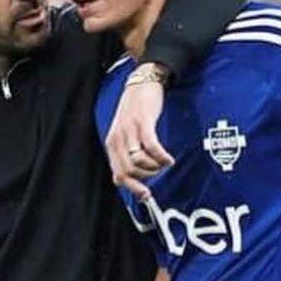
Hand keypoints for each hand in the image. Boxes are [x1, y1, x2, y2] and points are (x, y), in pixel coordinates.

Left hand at [106, 64, 173, 200]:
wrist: (142, 84)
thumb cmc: (134, 111)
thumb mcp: (123, 134)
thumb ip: (122, 156)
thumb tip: (118, 181)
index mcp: (112, 144)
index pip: (118, 174)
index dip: (133, 188)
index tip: (147, 195)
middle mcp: (118, 139)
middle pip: (129, 171)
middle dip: (146, 177)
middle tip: (158, 172)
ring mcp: (129, 130)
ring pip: (140, 161)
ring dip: (155, 167)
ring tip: (163, 162)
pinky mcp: (143, 122)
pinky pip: (152, 146)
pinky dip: (162, 156)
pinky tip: (168, 159)